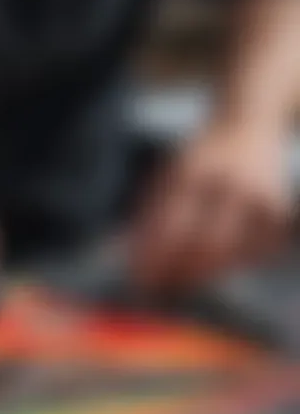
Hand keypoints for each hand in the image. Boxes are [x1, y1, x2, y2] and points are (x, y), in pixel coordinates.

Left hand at [130, 123, 292, 293]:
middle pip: (203, 246)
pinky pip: (254, 253)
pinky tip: (217, 264)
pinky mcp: (278, 210)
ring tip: (184, 280)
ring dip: (204, 273)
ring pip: (230, 254)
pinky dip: (233, 264)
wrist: (249, 125)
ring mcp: (257, 197)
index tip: (140, 280)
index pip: (170, 227)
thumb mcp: (168, 175)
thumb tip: (135, 259)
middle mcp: (228, 184)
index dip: (154, 259)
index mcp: (191, 173)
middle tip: (163, 288)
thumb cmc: (198, 159)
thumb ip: (151, 213)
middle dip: (180, 273)